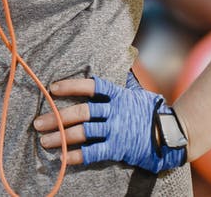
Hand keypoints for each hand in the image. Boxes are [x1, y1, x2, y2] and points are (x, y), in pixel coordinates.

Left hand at [33, 72, 186, 173]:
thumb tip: (127, 52)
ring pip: (84, 132)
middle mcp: (115, 111)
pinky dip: (76, 156)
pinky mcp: (119, 148)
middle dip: (57, 117)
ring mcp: (117, 130)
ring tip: (44, 140)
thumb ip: (125, 79)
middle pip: (82, 112)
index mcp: (118, 94)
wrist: (173, 135)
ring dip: (61, 137)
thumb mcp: (138, 92)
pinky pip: (93, 152)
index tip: (52, 88)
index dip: (71, 86)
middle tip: (37, 122)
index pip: (91, 86)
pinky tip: (63, 158)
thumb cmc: (152, 112)